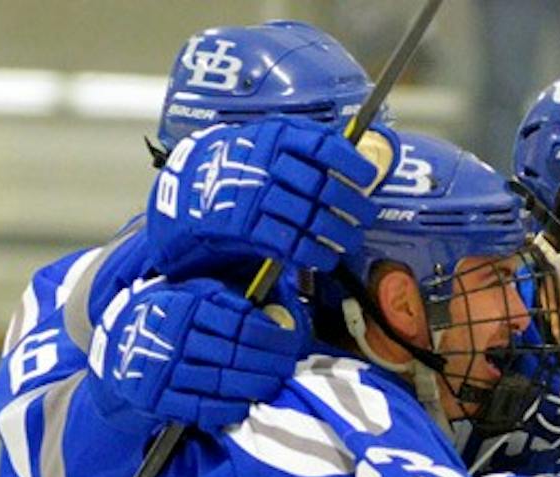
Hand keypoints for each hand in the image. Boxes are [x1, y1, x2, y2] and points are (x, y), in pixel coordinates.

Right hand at [88, 277, 305, 431]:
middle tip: (288, 368)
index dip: (273, 337)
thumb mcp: (192, 295)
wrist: (118, 344)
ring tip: (274, 386)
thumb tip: (274, 315)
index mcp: (185, 306)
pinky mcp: (155, 397)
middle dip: (270, 364)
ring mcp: (162, 368)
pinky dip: (226, 408)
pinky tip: (245, 406)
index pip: (240, 323)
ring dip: (253, 387)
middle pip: (234, 354)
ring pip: (219, 381)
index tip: (293, 344)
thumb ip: (227, 301)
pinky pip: (199, 407)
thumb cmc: (171, 318)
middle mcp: (172, 336)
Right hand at [147, 119, 395, 275]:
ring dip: (338, 235)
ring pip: (310, 218)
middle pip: (322, 187)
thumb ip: (310, 148)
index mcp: (276, 135)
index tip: (368, 177)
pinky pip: (289, 243)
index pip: (322, 145)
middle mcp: (265, 162)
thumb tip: (360, 166)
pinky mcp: (244, 226)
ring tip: (349, 241)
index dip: (350, 163)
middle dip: (352, 206)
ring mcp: (254, 194)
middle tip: (366, 217)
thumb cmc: (247, 164)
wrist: (191, 186)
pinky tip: (325, 257)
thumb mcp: (272, 141)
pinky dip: (313, 254)